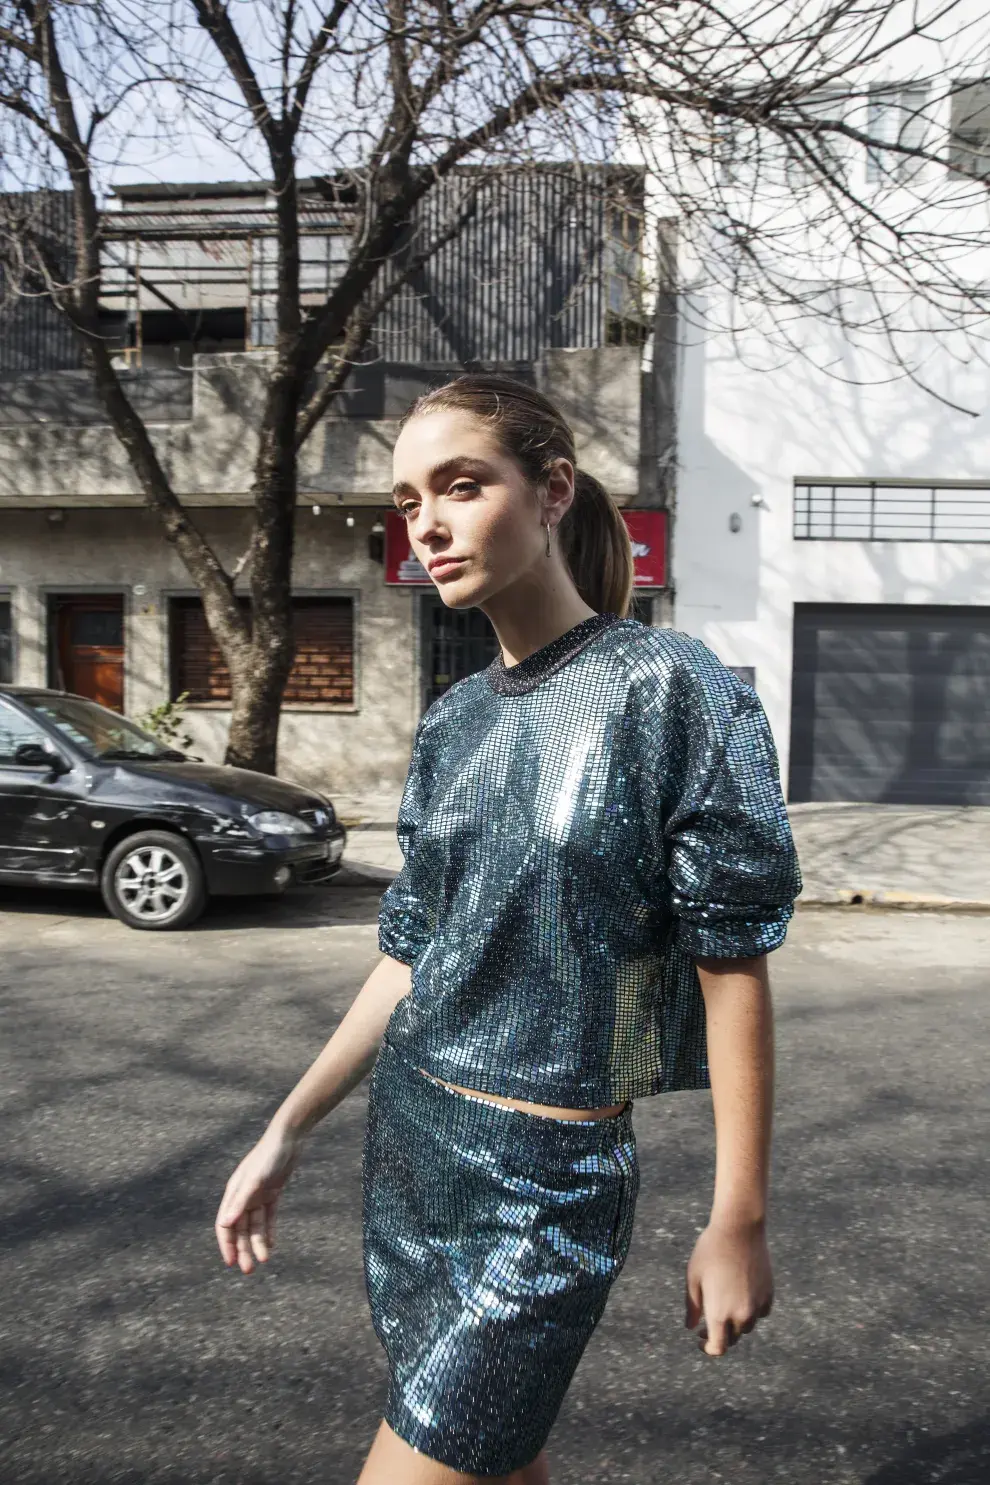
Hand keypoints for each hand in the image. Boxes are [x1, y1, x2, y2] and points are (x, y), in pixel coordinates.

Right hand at [215, 1127, 301, 1274]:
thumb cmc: (269, 1156)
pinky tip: (272, 1245)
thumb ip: (240, 1202)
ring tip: (264, 1260)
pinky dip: (269, 1230)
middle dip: (243, 1249)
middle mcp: (244, 1196)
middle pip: (241, 1229)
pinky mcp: (272, 1192)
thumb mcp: (255, 1180)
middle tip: (248, 1270)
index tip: (231, 1263)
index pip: (226, 1225)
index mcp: (234, 1193)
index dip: (227, 1245)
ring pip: (255, 1225)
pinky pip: (269, 1216)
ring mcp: (258, 1195)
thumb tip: (224, 1224)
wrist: (289, 1138)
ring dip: (258, 1243)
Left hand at [685, 1218, 772, 1356]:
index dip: (708, 1348)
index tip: (700, 1339)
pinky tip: (741, 1295)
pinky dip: (751, 1310)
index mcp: (720, 1314)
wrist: (739, 1229)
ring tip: (724, 1304)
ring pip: (747, 1326)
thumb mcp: (693, 1278)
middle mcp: (742, 1315)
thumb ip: (692, 1307)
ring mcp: (758, 1305)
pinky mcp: (769, 1294)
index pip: (718, 1348)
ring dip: (736, 1323)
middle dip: (720, 1334)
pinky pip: (761, 1312)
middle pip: (732, 1338)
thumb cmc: (710, 1251)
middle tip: (707, 1322)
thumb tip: (691, 1327)